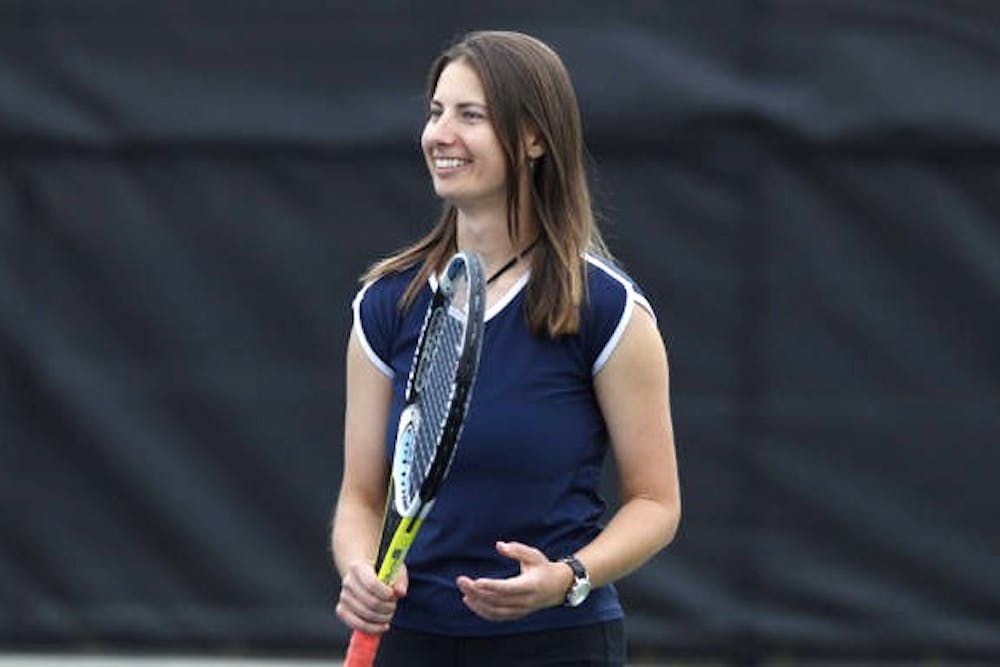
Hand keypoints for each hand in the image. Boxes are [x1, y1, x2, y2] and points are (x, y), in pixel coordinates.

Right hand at [336, 560, 407, 633]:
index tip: (394, 596)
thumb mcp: (392, 570)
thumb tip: (401, 592)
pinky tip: (383, 626)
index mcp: (358, 568)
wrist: (361, 575)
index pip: (372, 585)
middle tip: (393, 606)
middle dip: (387, 608)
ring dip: (382, 618)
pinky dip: (372, 628)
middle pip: (370, 602)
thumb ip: (399, 579)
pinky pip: (356, 624)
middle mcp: (348, 582)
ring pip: (365, 615)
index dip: (386, 594)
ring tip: (389, 614)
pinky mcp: (341, 610)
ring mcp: (343, 597)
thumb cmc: (380, 573)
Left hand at [456, 541, 573, 620]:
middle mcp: (525, 601)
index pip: (508, 588)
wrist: (558, 587)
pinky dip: (481, 611)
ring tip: (463, 590)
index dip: (491, 586)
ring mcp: (520, 610)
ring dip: (476, 602)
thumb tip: (499, 545)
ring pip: (495, 611)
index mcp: (530, 586)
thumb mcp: (534, 555)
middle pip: (497, 600)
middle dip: (477, 592)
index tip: (476, 581)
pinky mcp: (515, 614)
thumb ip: (517, 550)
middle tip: (461, 581)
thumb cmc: (543, 568)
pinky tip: (469, 601)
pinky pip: (496, 616)